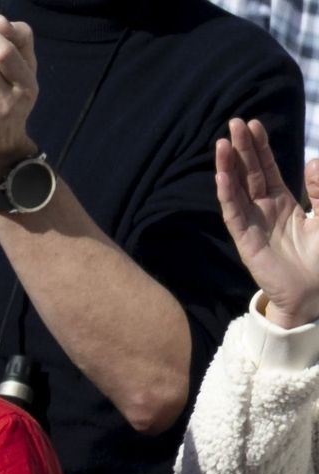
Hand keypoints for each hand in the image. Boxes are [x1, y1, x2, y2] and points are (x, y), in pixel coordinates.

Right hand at [218, 118, 318, 329]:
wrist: (314, 294)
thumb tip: (310, 162)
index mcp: (283, 204)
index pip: (267, 170)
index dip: (260, 149)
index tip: (255, 125)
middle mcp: (264, 211)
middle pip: (249, 174)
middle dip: (242, 149)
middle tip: (234, 123)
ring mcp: (253, 225)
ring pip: (237, 190)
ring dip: (228, 167)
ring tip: (222, 143)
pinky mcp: (246, 241)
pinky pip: (234, 214)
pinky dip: (227, 195)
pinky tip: (222, 177)